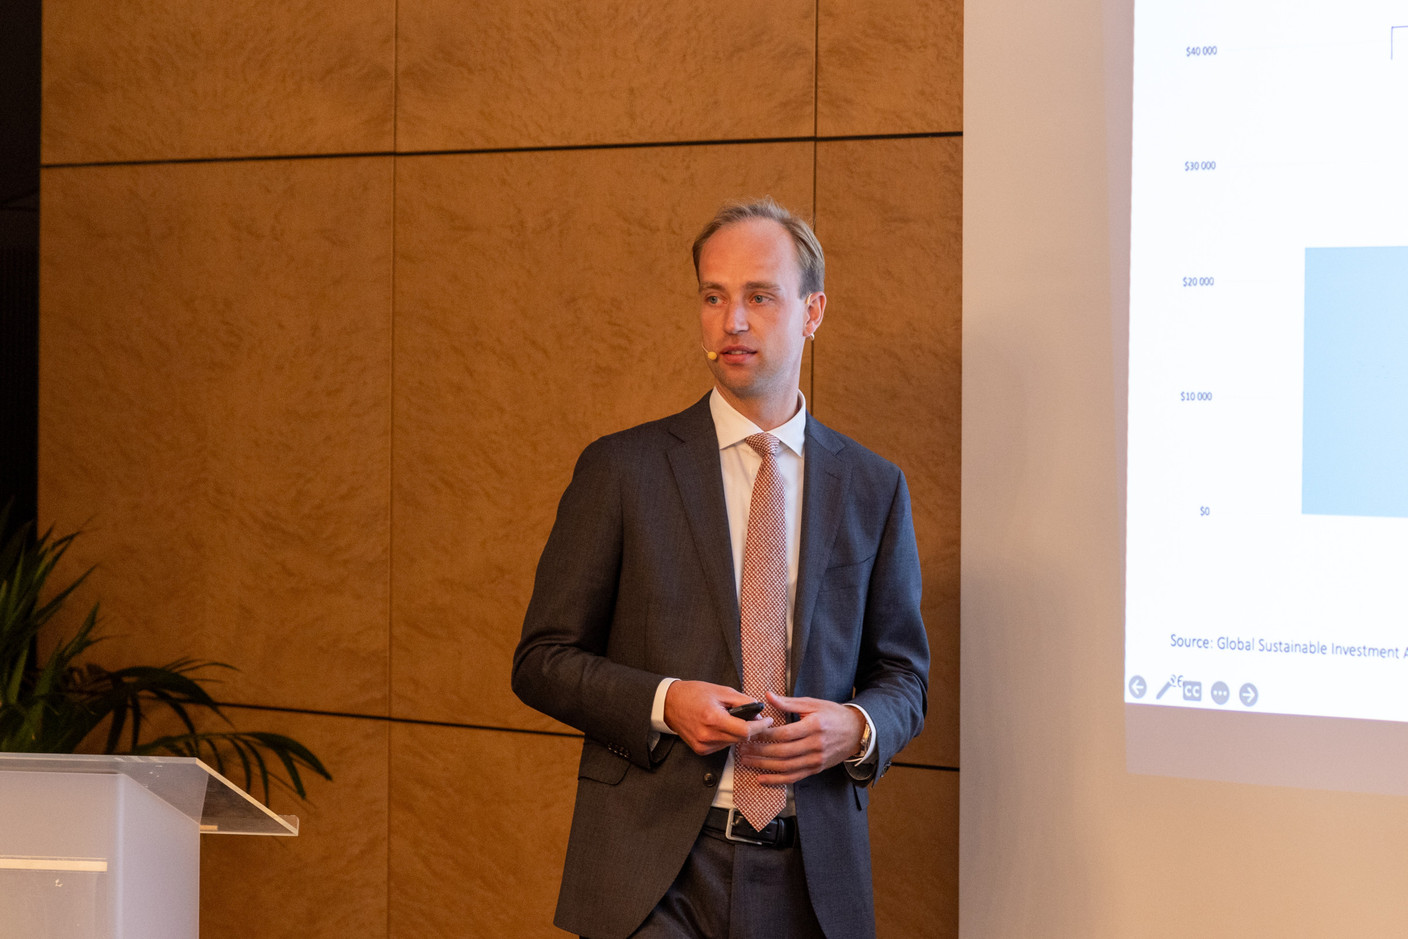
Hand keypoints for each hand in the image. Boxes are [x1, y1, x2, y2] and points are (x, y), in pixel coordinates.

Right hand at [664, 680, 773, 754]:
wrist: (670, 703)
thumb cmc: (694, 694)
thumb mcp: (721, 691)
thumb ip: (743, 701)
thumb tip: (758, 712)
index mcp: (713, 719)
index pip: (745, 730)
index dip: (760, 726)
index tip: (768, 721)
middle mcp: (708, 735)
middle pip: (741, 738)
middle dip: (750, 728)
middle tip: (753, 717)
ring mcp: (703, 745)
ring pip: (732, 743)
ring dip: (737, 733)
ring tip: (731, 719)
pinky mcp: (700, 750)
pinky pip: (722, 746)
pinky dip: (726, 737)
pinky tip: (720, 726)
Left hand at [735, 692, 865, 784]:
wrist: (857, 732)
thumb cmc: (834, 715)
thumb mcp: (813, 703)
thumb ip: (788, 702)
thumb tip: (768, 696)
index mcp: (814, 726)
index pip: (785, 733)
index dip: (766, 735)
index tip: (751, 732)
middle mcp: (816, 745)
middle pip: (783, 752)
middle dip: (760, 752)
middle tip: (742, 749)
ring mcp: (816, 759)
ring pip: (786, 767)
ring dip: (764, 766)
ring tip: (747, 762)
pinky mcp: (816, 769)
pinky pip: (794, 777)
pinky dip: (777, 780)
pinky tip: (762, 778)